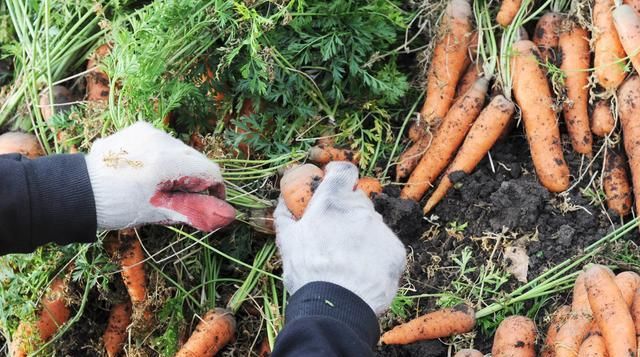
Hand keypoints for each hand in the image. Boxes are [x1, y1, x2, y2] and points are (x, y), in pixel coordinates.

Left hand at [85, 122, 235, 231]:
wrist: (79, 191)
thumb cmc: (117, 206)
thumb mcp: (159, 211)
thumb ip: (196, 210)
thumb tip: (227, 215)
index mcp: (168, 161)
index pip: (210, 171)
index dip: (214, 190)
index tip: (206, 203)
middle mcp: (162, 140)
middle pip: (196, 159)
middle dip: (194, 179)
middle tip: (177, 198)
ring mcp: (149, 132)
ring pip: (181, 150)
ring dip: (179, 167)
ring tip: (158, 185)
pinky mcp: (138, 129)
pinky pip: (163, 143)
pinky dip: (163, 157)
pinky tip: (147, 171)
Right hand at [274, 162, 405, 314]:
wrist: (336, 309)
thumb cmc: (308, 275)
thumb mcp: (287, 242)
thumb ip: (285, 215)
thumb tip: (283, 200)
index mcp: (332, 203)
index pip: (344, 171)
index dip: (339, 175)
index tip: (335, 182)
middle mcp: (360, 209)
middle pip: (358, 200)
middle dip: (348, 212)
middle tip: (337, 236)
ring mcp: (381, 229)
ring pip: (373, 223)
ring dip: (362, 234)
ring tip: (349, 260)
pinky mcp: (396, 250)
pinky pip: (386, 245)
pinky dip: (377, 254)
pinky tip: (363, 271)